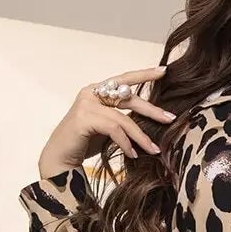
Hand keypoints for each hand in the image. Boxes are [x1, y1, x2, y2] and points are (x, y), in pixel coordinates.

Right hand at [37, 64, 175, 176]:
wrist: (60, 160)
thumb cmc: (84, 144)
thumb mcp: (108, 128)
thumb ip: (122, 119)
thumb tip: (150, 121)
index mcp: (97, 91)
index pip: (124, 79)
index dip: (144, 74)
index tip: (163, 71)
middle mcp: (91, 93)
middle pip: (128, 97)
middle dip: (151, 109)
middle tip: (170, 119)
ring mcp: (86, 104)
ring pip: (123, 117)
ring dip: (141, 136)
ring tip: (153, 150)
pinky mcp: (84, 118)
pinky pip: (114, 128)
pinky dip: (126, 142)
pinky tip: (133, 154)